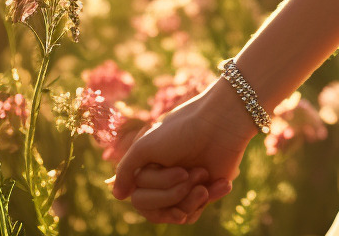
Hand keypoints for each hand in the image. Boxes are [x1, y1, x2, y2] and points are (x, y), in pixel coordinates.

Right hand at [111, 83, 255, 224]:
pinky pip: (196, 212)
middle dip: (176, 193)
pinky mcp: (201, 191)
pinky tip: (220, 182)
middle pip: (156, 210)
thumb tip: (117, 195)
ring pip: (177, 214)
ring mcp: (181, 187)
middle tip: (195, 172)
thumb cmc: (182, 130)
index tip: (181, 172)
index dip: (159, 191)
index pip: (139, 199)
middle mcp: (160, 179)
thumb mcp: (145, 145)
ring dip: (192, 198)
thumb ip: (126, 170)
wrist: (221, 123)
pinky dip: (210, 197)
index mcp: (145, 167)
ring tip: (205, 174)